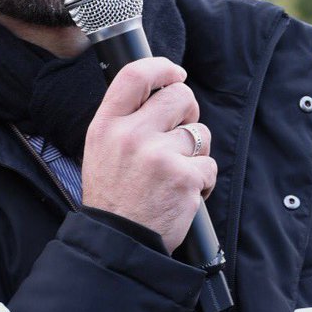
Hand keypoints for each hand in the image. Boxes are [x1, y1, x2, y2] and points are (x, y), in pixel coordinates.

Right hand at [82, 58, 216, 252]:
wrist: (118, 243)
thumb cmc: (113, 197)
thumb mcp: (101, 150)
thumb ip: (126, 119)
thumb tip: (162, 91)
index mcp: (106, 125)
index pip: (135, 75)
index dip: (162, 68)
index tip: (175, 74)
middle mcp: (131, 135)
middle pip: (179, 97)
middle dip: (188, 112)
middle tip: (180, 133)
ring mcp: (159, 156)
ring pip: (200, 133)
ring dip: (196, 153)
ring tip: (175, 173)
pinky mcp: (185, 178)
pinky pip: (210, 165)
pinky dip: (203, 181)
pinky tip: (183, 193)